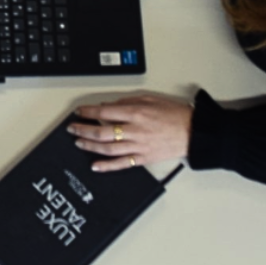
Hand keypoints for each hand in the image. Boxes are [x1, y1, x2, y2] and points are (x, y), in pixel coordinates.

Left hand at [67, 94, 191, 171]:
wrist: (192, 132)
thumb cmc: (174, 114)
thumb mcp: (150, 99)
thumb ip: (127, 101)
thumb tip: (108, 106)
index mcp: (136, 112)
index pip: (104, 112)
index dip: (88, 112)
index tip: (79, 112)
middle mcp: (135, 130)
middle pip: (102, 132)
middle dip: (84, 130)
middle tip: (72, 128)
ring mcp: (138, 146)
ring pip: (108, 148)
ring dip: (90, 146)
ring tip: (78, 143)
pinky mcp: (143, 158)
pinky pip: (121, 163)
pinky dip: (107, 166)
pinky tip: (95, 166)